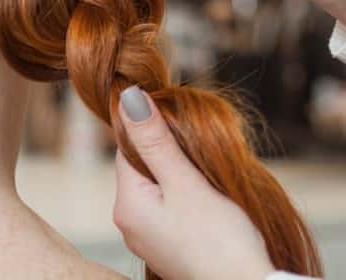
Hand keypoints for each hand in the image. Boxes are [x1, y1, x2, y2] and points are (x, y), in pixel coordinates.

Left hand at [112, 86, 275, 279]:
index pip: (127, 148)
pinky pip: (170, 210)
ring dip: (182, 178)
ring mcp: (147, 239)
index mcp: (125, 205)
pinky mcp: (167, 248)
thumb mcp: (186, 182)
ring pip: (159, 189)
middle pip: (142, 168)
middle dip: (171, 156)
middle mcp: (128, 224)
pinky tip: (210, 207)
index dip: (153, 130)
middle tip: (203, 160)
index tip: (182, 128)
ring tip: (210, 186)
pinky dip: (187, 201)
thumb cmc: (219, 240)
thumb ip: (156, 140)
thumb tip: (127, 96)